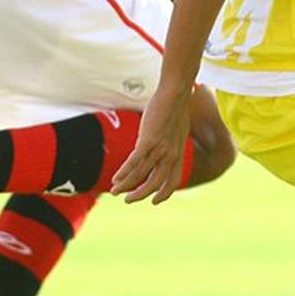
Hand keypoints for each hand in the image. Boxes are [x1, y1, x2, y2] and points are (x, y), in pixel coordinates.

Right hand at [111, 87, 191, 204]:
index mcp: (178, 154)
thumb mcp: (178, 129)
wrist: (176, 94)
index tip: (154, 201)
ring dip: (126, 185)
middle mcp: (170, 156)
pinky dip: (123, 173)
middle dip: (139, 194)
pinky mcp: (148, 141)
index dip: (163, 194)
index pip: (172, 181)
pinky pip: (134, 163)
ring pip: (141, 175)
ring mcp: (160, 150)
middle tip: (127, 200)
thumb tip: (165, 142)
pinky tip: (115, 179)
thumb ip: (172, 141)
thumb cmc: (176, 107)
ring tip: (115, 191)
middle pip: (154, 184)